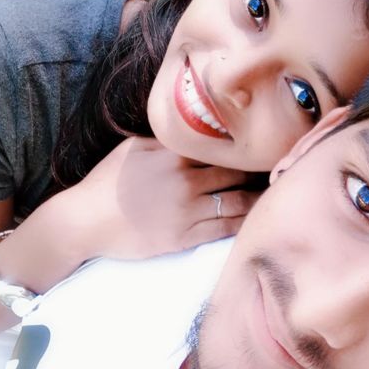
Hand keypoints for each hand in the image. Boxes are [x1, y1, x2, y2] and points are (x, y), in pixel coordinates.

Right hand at [62, 138, 260, 260]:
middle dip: (259, 169)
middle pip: (236, 172)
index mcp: (173, 153)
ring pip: (237, 202)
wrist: (84, 221)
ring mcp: (186, 210)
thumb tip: (196, 131)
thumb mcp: (135, 148)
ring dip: (260, 197)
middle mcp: (185, 180)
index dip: (245, 144)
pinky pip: (226, 228)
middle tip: (284, 165)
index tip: (267, 140)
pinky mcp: (184, 237)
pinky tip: (260, 217)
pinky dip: (246, 222)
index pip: (220, 145)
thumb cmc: (107, 182)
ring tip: (279, 192)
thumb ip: (167, 140)